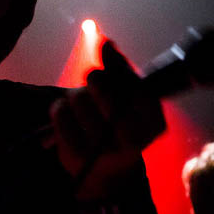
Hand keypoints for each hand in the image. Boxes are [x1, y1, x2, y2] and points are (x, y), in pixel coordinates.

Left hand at [51, 40, 165, 200]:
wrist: (103, 170)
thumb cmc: (117, 125)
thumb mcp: (129, 100)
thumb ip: (121, 71)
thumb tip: (106, 43)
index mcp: (154, 125)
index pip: (138, 89)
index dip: (120, 72)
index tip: (109, 68)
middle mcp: (134, 142)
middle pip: (107, 94)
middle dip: (95, 81)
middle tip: (92, 79)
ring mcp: (105, 151)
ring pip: (80, 99)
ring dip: (75, 94)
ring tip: (80, 101)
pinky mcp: (77, 155)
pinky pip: (60, 114)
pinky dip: (59, 108)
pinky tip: (67, 113)